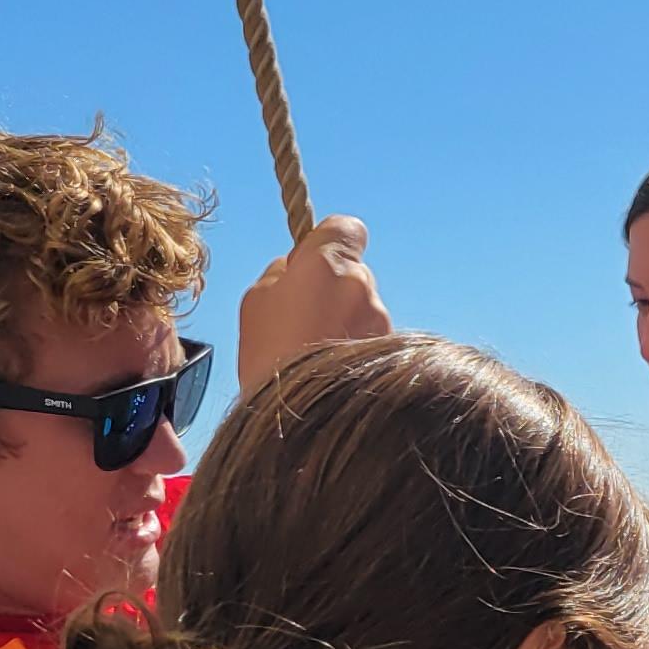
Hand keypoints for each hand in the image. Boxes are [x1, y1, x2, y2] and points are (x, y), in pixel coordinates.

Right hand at [237, 213, 390, 388]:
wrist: (298, 420)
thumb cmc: (268, 357)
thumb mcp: (256, 301)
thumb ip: (282, 272)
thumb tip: (297, 266)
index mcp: (326, 263)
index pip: (348, 228)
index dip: (331, 241)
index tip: (314, 261)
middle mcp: (362, 285)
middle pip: (354, 271)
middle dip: (335, 287)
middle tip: (305, 318)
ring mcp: (380, 320)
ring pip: (364, 307)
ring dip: (346, 320)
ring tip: (316, 352)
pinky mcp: (391, 350)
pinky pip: (372, 336)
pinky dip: (356, 346)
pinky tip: (333, 369)